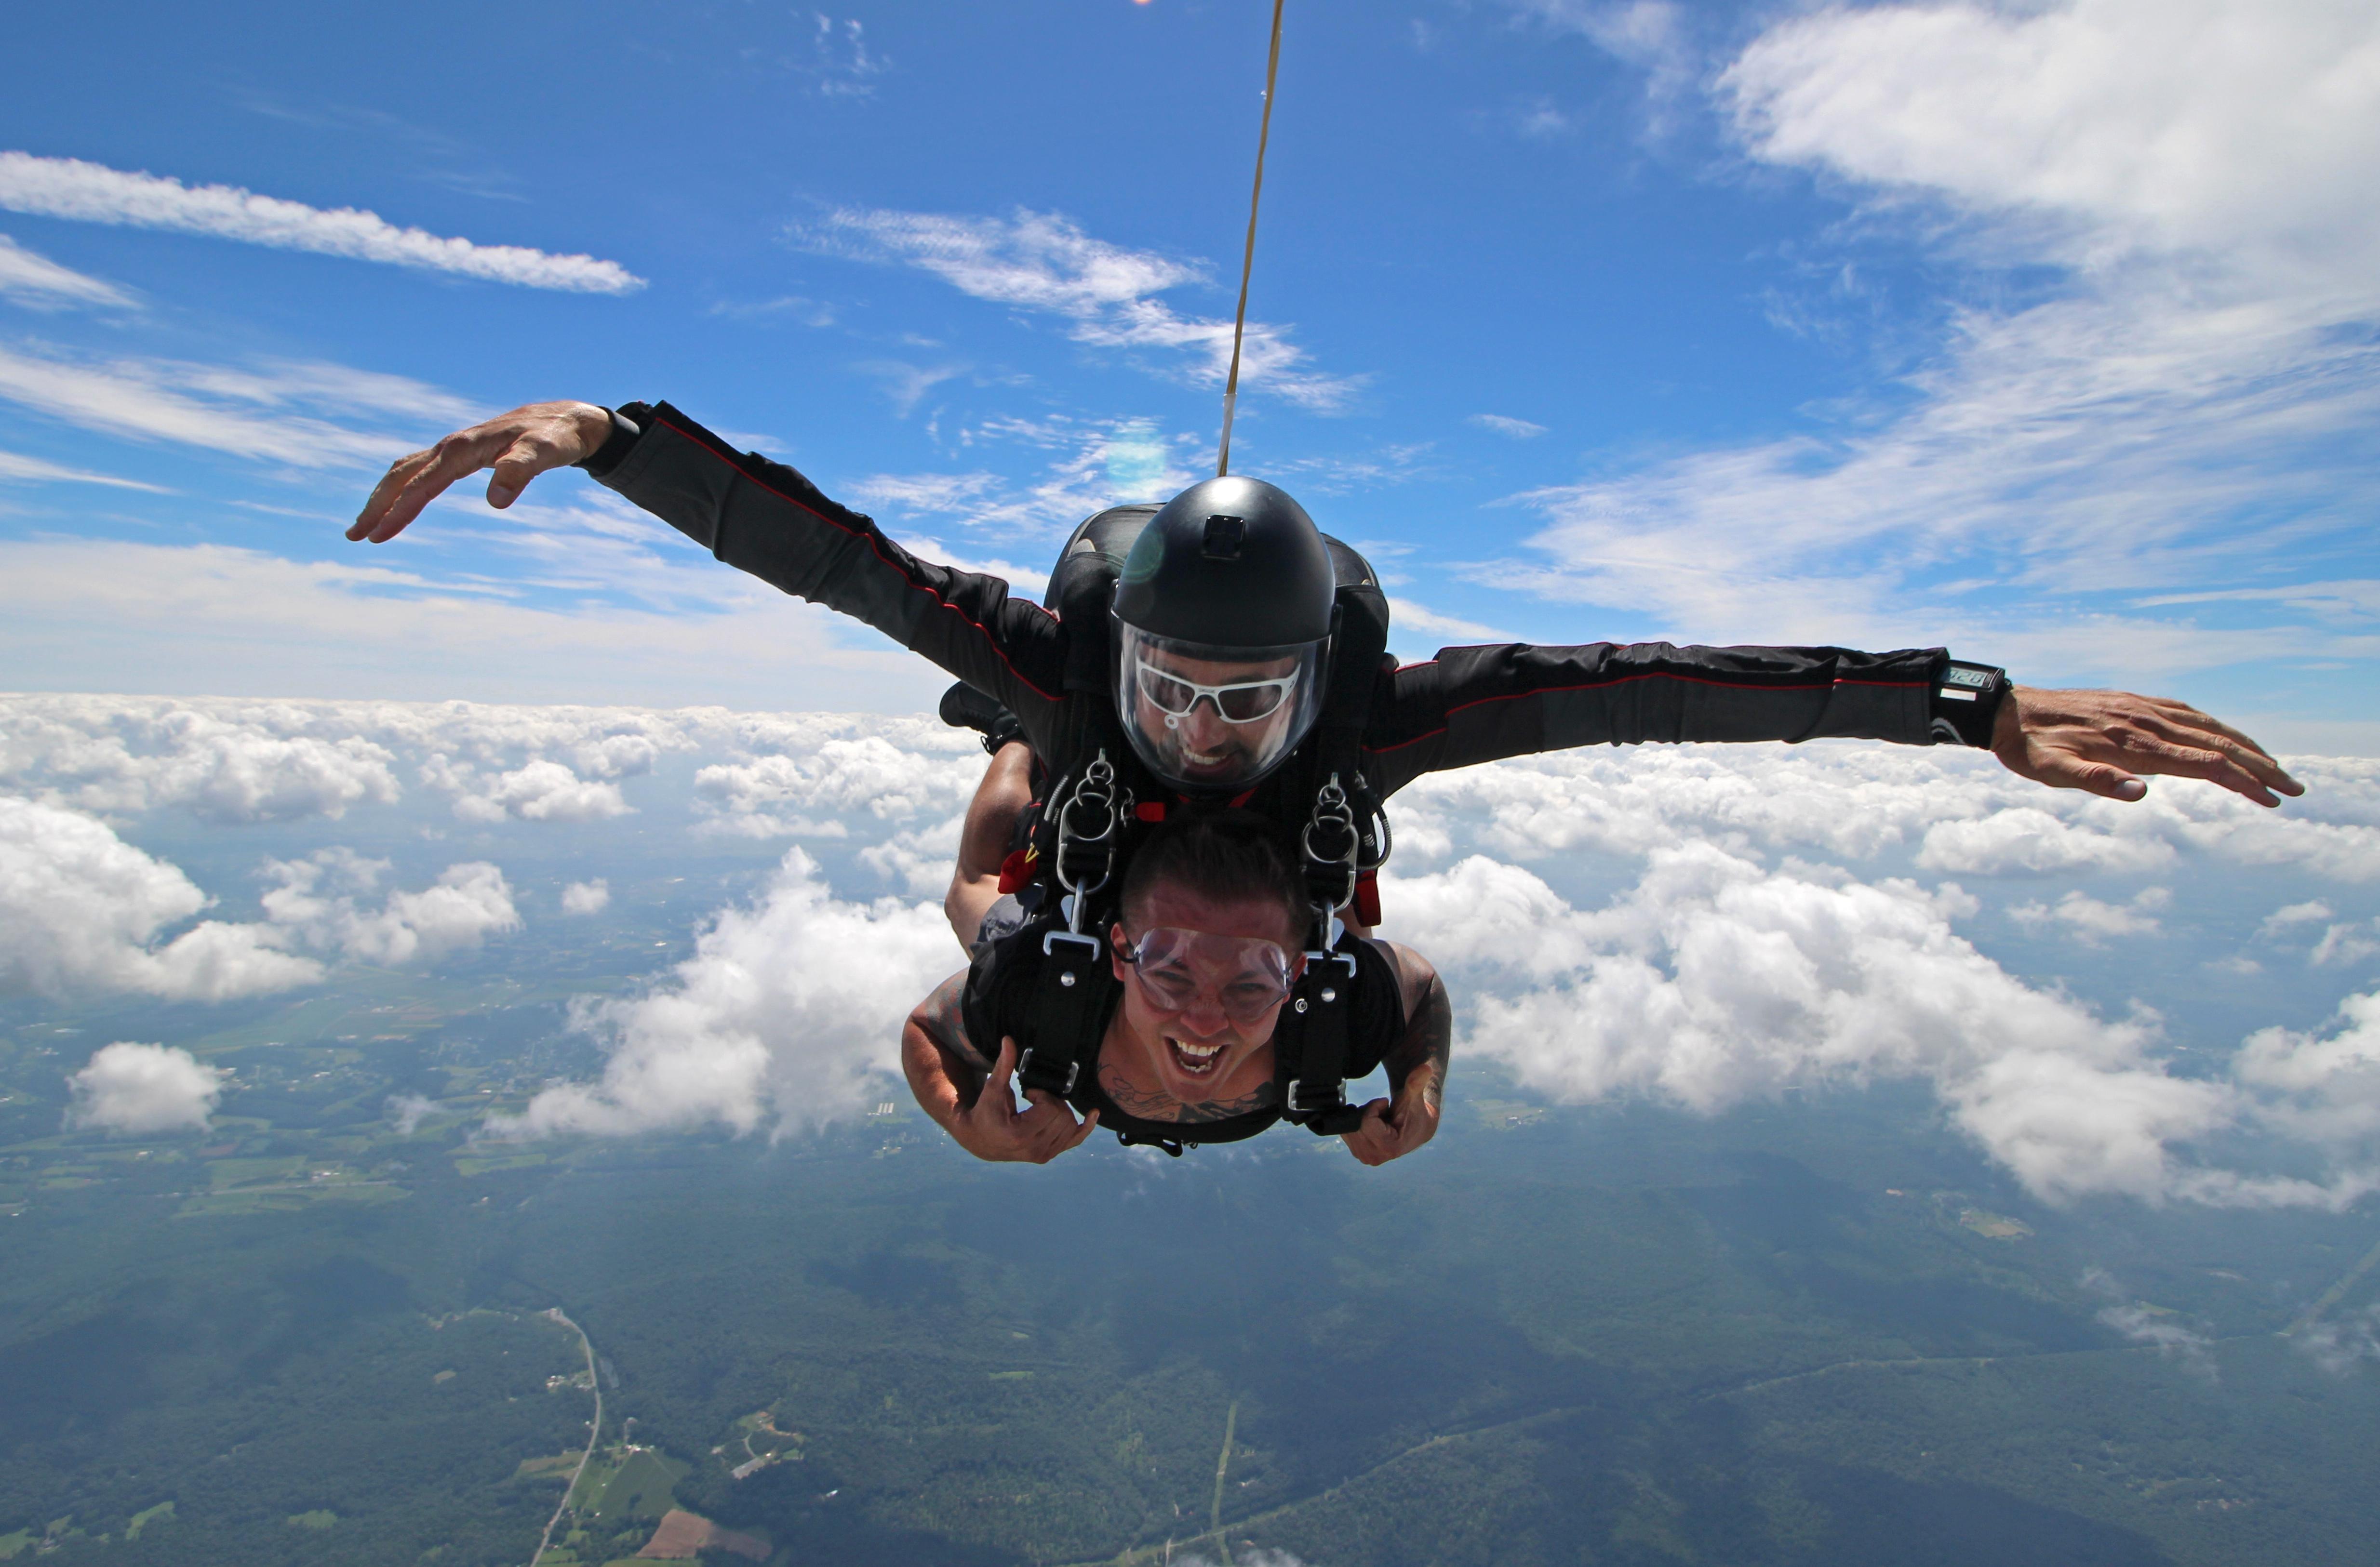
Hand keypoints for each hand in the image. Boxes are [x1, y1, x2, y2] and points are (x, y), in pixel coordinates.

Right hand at [348, 400, 613, 543]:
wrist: (566, 419)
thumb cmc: (555, 437)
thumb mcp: (545, 454)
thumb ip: (520, 471)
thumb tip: (497, 500)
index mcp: (463, 449)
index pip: (422, 484)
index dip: (399, 510)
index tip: (378, 536)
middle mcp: (452, 446)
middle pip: (402, 476)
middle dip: (377, 506)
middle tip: (355, 537)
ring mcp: (454, 449)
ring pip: (406, 471)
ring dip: (383, 496)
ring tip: (366, 526)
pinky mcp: (461, 453)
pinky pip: (420, 469)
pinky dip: (402, 486)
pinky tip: (399, 502)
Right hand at [950, 1037, 1099, 1163]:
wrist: (980, 1140)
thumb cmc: (985, 1112)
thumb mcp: (993, 1089)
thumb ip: (1003, 1066)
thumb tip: (1008, 1040)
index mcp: (1019, 1136)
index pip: (1050, 1109)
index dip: (1043, 1095)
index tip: (1029, 1093)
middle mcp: (1034, 1150)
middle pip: (1063, 1117)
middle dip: (1052, 1101)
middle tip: (1036, 1098)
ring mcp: (1043, 1155)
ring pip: (1071, 1127)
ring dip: (1061, 1111)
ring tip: (1042, 1108)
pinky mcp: (1049, 1155)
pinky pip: (1075, 1140)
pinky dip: (1086, 1128)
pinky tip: (1093, 1114)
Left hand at [1341, 1070, 1438, 1165]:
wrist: (1417, 1127)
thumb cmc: (1415, 1111)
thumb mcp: (1414, 1096)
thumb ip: (1416, 1083)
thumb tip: (1425, 1068)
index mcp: (1390, 1147)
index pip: (1366, 1122)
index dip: (1373, 1107)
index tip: (1386, 1105)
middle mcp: (1376, 1157)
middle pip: (1355, 1126)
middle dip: (1366, 1113)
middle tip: (1382, 1112)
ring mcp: (1367, 1157)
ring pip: (1349, 1129)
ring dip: (1361, 1119)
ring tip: (1379, 1119)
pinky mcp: (1360, 1154)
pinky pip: (1347, 1133)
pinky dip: (1357, 1124)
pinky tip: (1372, 1125)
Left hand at [1993, 686, 2302, 808]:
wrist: (2010, 711)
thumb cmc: (2031, 749)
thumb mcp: (2053, 773)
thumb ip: (2095, 781)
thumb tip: (2142, 793)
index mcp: (2135, 745)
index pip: (2205, 764)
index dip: (2243, 783)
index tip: (2272, 800)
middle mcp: (2146, 722)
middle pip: (2219, 745)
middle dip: (2261, 767)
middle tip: (2295, 788)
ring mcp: (2143, 708)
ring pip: (2209, 726)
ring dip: (2246, 746)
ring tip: (2273, 766)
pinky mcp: (2135, 701)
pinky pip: (2187, 713)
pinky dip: (2216, 727)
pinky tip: (2225, 736)